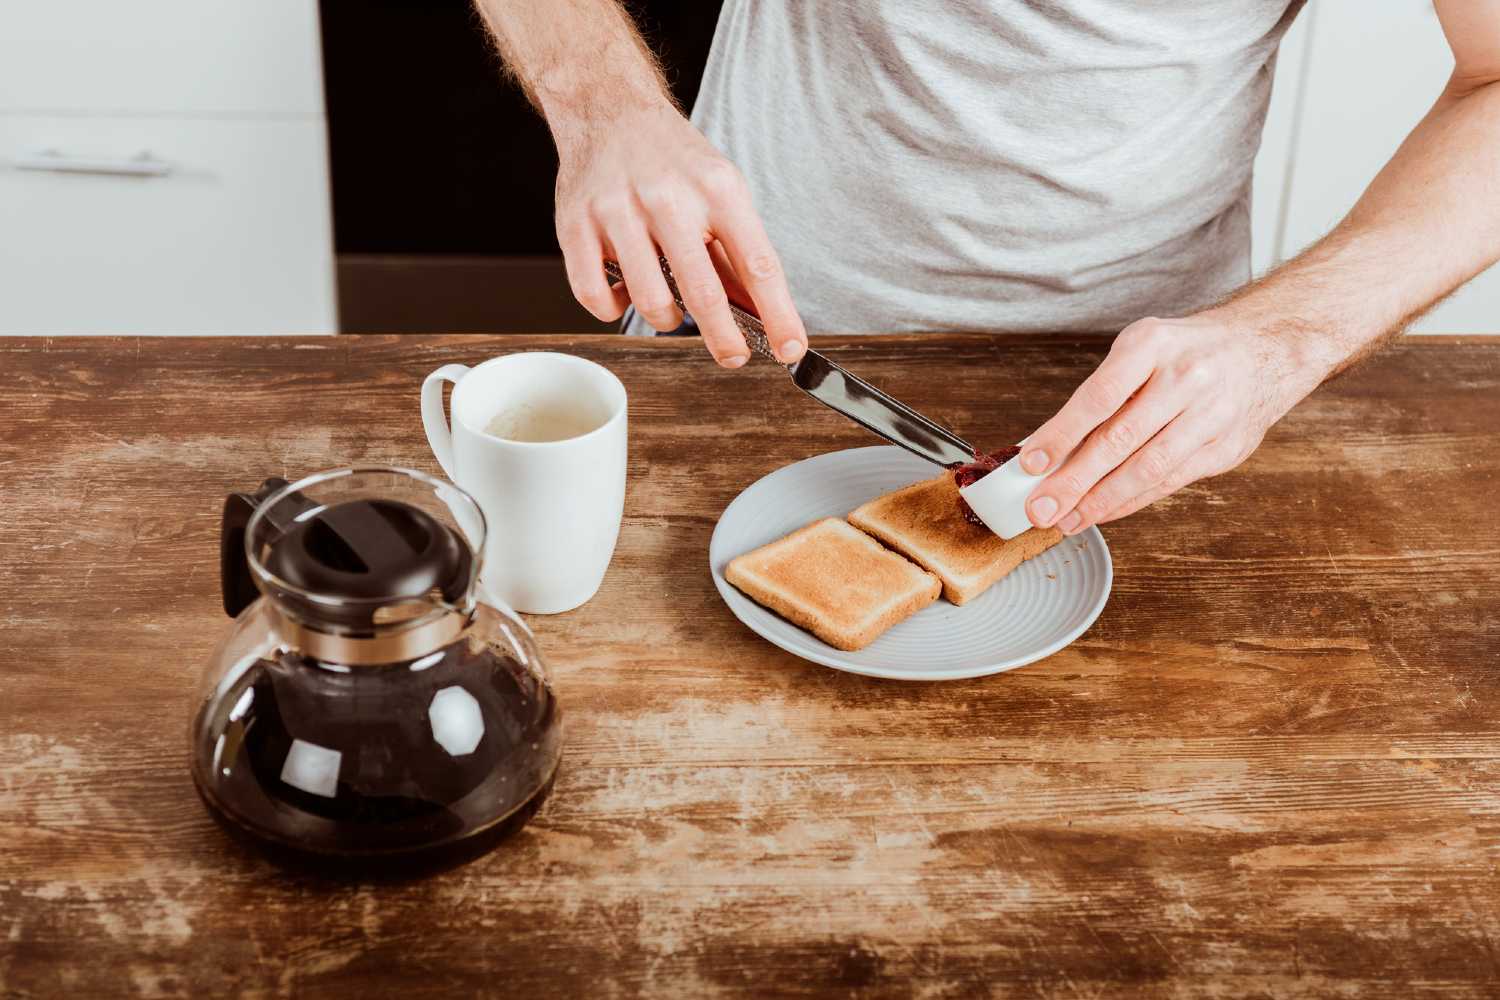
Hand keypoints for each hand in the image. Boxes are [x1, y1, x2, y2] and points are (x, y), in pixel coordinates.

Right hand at [552, 103, 806, 367]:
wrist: (608, 108)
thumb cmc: (671, 157)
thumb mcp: (720, 190)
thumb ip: (737, 252)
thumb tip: (763, 315)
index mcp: (717, 189)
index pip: (758, 264)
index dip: (778, 314)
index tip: (790, 348)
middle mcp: (668, 198)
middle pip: (704, 293)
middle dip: (725, 339)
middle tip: (734, 356)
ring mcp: (618, 211)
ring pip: (650, 302)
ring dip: (667, 320)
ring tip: (670, 307)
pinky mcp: (576, 225)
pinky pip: (595, 297)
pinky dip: (614, 310)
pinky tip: (625, 292)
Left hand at [1019, 311, 1324, 533]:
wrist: (1265, 347)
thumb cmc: (1186, 352)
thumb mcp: (1141, 350)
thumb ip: (1101, 395)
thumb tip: (1050, 447)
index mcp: (1153, 345)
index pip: (1099, 396)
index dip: (1062, 433)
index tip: (1032, 463)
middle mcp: (1186, 377)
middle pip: (1120, 439)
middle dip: (1074, 480)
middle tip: (1040, 508)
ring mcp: (1211, 414)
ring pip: (1148, 468)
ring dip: (1101, 501)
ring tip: (1067, 519)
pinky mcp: (1226, 447)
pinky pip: (1170, 482)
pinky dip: (1131, 501)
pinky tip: (1103, 512)